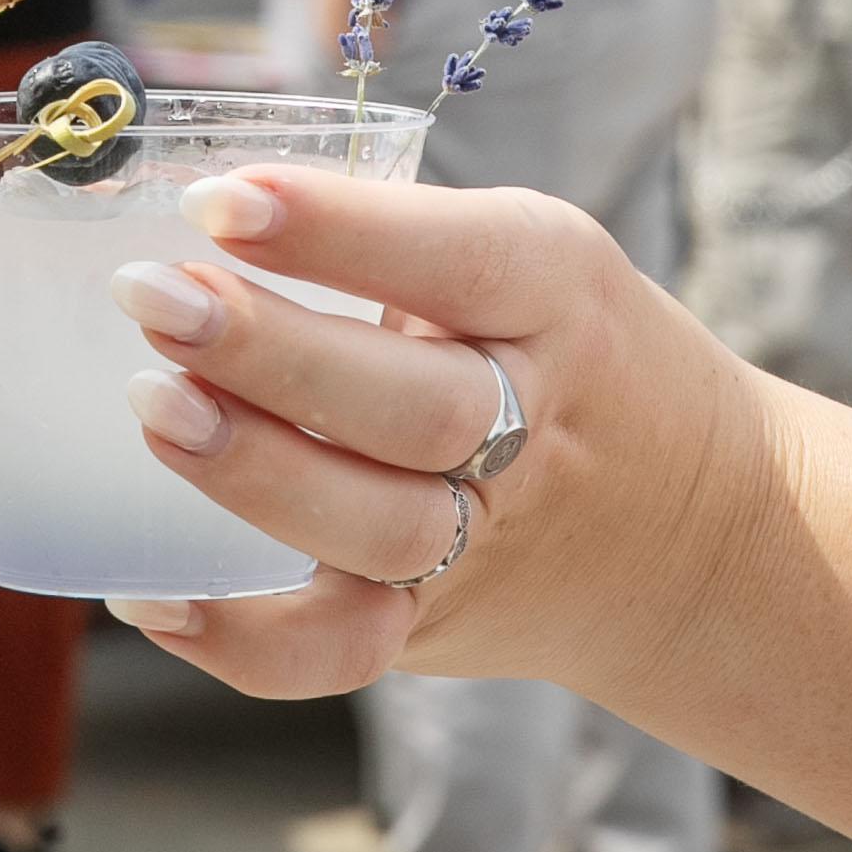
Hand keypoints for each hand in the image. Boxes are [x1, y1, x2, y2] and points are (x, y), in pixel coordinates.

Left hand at [97, 168, 774, 703]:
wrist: (700, 526)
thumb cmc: (565, 348)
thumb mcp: (526, 256)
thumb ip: (390, 236)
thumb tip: (187, 206)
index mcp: (554, 295)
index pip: (453, 259)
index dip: (333, 230)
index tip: (218, 198)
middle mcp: (532, 422)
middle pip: (411, 406)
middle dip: (270, 354)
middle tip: (154, 299)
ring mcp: (485, 539)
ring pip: (376, 529)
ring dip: (254, 472)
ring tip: (151, 408)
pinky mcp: (434, 624)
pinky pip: (341, 654)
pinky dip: (243, 641)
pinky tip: (152, 597)